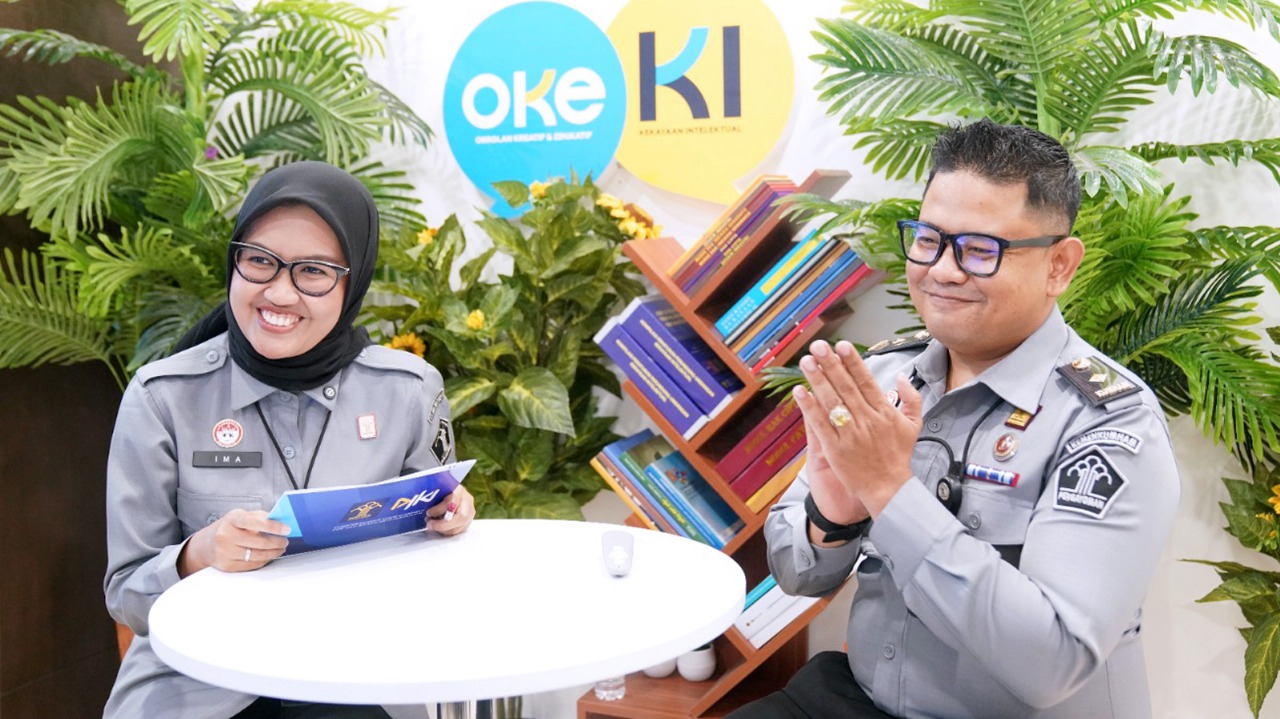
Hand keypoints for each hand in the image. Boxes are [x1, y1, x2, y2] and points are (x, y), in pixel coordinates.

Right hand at [179, 509, 290, 576]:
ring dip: (273, 553)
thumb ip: (260, 517)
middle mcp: (226, 536)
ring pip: (257, 556)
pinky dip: (264, 560)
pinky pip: (252, 565)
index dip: (273, 526)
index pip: (255, 522)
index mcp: (232, 520)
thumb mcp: (240, 516)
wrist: (205, 545)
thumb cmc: (227, 528)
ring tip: (280, 548)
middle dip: (277, 542)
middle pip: (259, 543)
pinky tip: (268, 555)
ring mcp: (225, 553)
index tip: (287, 529)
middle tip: (285, 540)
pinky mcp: (227, 566)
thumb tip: (280, 522)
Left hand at [427, 485, 473, 535]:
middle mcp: (467, 500)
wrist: (452, 490)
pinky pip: (460, 530)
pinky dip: (448, 531)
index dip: (439, 510)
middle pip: (461, 517)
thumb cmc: (442, 490)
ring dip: (444, 530)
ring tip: (433, 526)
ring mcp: (470, 511)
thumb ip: (432, 496)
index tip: (428, 513)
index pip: (452, 501)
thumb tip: (419, 504)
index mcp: (459, 490)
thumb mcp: (437, 488)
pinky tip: (440, 528)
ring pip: (460, 526)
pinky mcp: (469, 519)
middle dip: (443, 525)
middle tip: (430, 525)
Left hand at [793, 339, 922, 518]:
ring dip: (817, 380)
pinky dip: (809, 407)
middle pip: (845, 387)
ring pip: (831, 402)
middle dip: (831, 364)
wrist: (889, 489)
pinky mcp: (835, 449)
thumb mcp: (913, 425)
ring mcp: (850, 434)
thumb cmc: (899, 457)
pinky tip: (800, 391)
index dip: (852, 362)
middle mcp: (866, 420)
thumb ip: (911, 398)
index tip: (842, 345)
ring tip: (806, 361)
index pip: (865, 381)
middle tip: (818, 346)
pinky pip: (820, 424)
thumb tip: (900, 376)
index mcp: (883, 412)